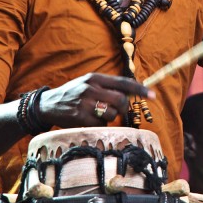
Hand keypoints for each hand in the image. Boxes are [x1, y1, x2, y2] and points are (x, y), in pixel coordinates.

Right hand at [37, 72, 154, 127]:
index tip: (153, 95)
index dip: (140, 89)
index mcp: (95, 78)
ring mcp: (85, 104)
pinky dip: (100, 125)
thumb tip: (131, 93)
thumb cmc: (74, 93)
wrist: (49, 104)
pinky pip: (101, 124)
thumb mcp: (89, 83)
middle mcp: (91, 89)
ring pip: (112, 114)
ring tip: (98, 114)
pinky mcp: (81, 118)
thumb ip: (107, 86)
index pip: (123, 82)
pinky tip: (90, 120)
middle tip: (120, 110)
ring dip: (110, 117)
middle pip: (120, 100)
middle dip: (124, 108)